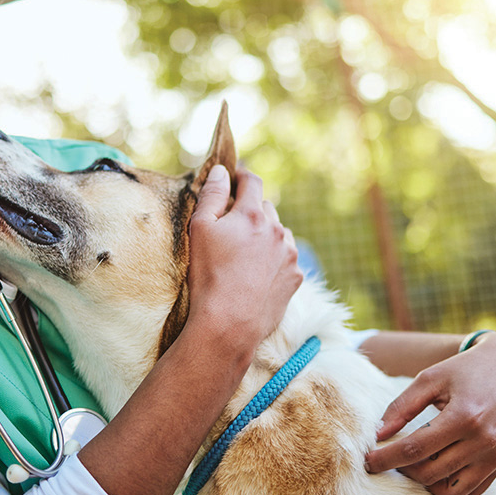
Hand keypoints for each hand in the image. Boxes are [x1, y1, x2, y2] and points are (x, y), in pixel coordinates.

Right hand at [186, 164, 301, 350]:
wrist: (229, 324)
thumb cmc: (209, 276)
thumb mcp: (199, 229)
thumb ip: (211, 195)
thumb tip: (221, 170)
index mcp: (252, 214)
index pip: (252, 182)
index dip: (242, 176)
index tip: (236, 178)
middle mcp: (276, 230)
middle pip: (265, 208)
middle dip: (251, 211)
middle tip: (233, 226)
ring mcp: (290, 254)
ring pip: (279, 232)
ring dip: (266, 235)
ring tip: (246, 254)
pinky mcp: (295, 277)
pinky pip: (287, 257)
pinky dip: (275, 258)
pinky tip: (258, 273)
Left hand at [364, 331, 495, 494]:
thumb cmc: (463, 370)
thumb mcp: (429, 379)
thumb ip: (401, 406)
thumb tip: (377, 434)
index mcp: (463, 416)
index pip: (415, 449)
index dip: (386, 458)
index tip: (366, 462)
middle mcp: (483, 441)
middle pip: (429, 473)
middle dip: (401, 469)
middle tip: (387, 458)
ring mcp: (495, 456)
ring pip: (449, 492)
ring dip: (424, 483)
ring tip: (413, 463)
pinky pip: (470, 494)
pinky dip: (448, 489)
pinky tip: (435, 469)